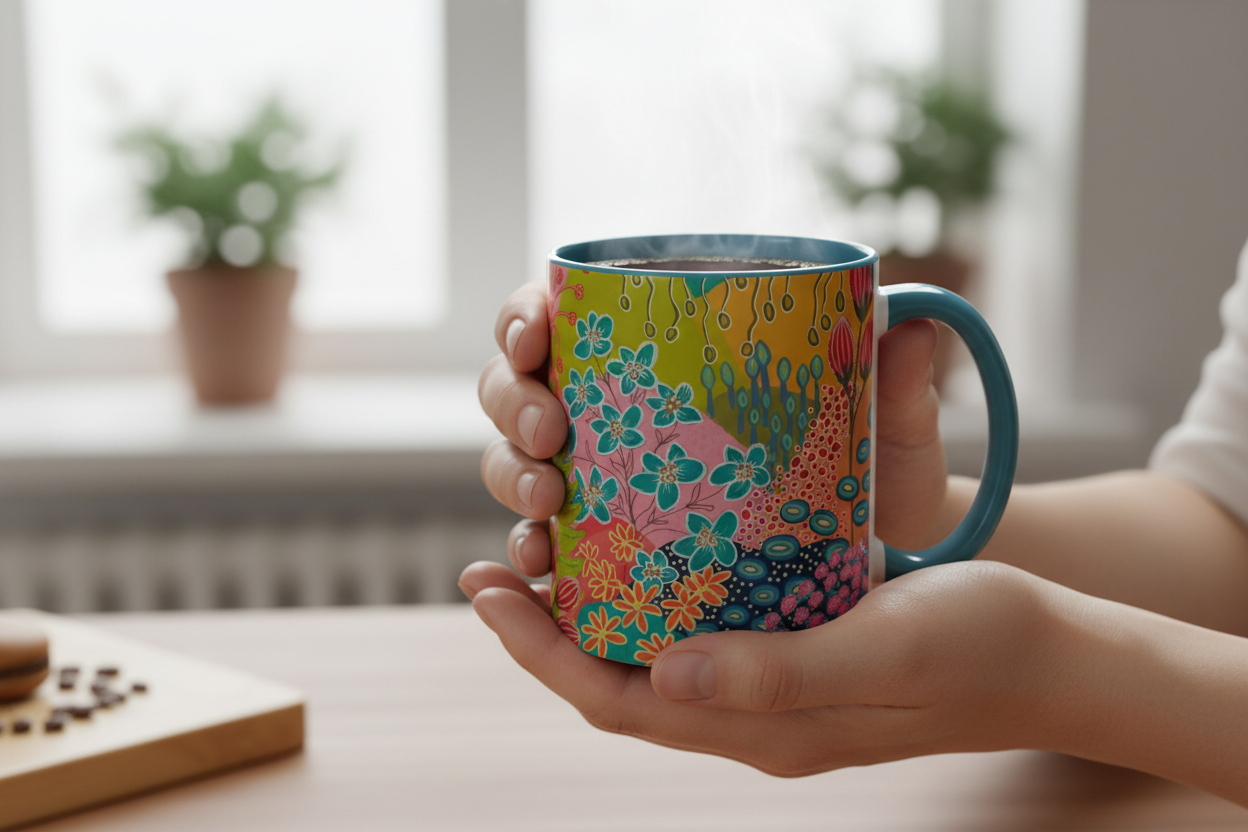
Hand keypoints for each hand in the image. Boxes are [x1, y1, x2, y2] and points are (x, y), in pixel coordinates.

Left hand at [459, 559, 1059, 773]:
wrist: (1054, 654)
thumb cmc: (981, 646)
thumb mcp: (885, 650)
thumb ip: (780, 674)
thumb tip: (663, 676)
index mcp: (765, 728)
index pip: (622, 700)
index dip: (543, 653)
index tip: (488, 593)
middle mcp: (756, 714)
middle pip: (622, 681)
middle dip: (547, 632)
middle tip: (495, 565)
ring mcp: (775, 685)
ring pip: (656, 656)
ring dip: (594, 613)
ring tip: (548, 551)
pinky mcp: (797, 650)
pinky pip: (703, 631)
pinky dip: (656, 595)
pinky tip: (646, 546)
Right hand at [477, 280, 953, 584]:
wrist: (875, 553)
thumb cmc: (872, 468)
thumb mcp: (887, 424)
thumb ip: (896, 378)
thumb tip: (906, 322)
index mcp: (657, 347)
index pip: (560, 312)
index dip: (523, 317)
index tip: (535, 336)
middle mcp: (613, 405)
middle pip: (517, 386)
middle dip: (514, 404)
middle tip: (552, 432)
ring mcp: (601, 473)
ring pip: (516, 459)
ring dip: (510, 476)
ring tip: (548, 499)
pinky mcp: (607, 540)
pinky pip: (544, 538)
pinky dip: (530, 550)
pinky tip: (539, 568)